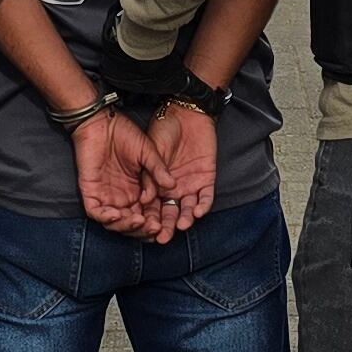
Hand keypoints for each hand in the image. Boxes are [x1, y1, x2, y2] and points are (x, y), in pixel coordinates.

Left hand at [74, 107, 168, 237]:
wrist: (102, 122)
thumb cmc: (125, 134)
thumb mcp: (147, 152)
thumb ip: (158, 170)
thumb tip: (172, 186)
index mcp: (138, 191)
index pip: (148, 215)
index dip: (156, 223)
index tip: (166, 225)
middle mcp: (122, 198)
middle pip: (132, 224)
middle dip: (144, 230)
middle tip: (154, 227)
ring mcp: (106, 197)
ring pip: (115, 224)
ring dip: (127, 226)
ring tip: (140, 221)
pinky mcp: (91, 192)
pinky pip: (96, 213)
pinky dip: (106, 218)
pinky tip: (117, 214)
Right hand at [147, 99, 217, 229]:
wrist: (186, 113)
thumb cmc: (164, 129)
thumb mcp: (151, 151)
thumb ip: (149, 177)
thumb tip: (145, 200)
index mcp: (157, 184)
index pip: (152, 208)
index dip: (149, 219)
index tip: (145, 230)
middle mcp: (173, 189)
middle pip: (170, 213)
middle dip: (166, 226)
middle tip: (163, 238)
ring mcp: (190, 185)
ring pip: (188, 208)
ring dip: (185, 218)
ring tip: (182, 225)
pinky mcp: (206, 179)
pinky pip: (206, 197)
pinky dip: (203, 205)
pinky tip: (198, 212)